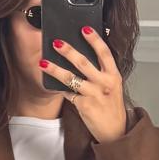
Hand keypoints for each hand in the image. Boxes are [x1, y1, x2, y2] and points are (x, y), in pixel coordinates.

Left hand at [40, 28, 126, 142]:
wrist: (115, 130)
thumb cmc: (112, 106)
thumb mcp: (113, 85)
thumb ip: (103, 70)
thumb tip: (87, 53)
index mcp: (114, 75)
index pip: (105, 53)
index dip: (95, 39)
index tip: (84, 28)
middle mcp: (105, 83)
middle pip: (84, 63)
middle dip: (69, 51)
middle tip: (56, 42)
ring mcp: (94, 95)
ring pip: (71, 78)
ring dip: (55, 69)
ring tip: (43, 62)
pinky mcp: (84, 105)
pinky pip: (68, 93)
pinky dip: (59, 88)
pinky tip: (51, 83)